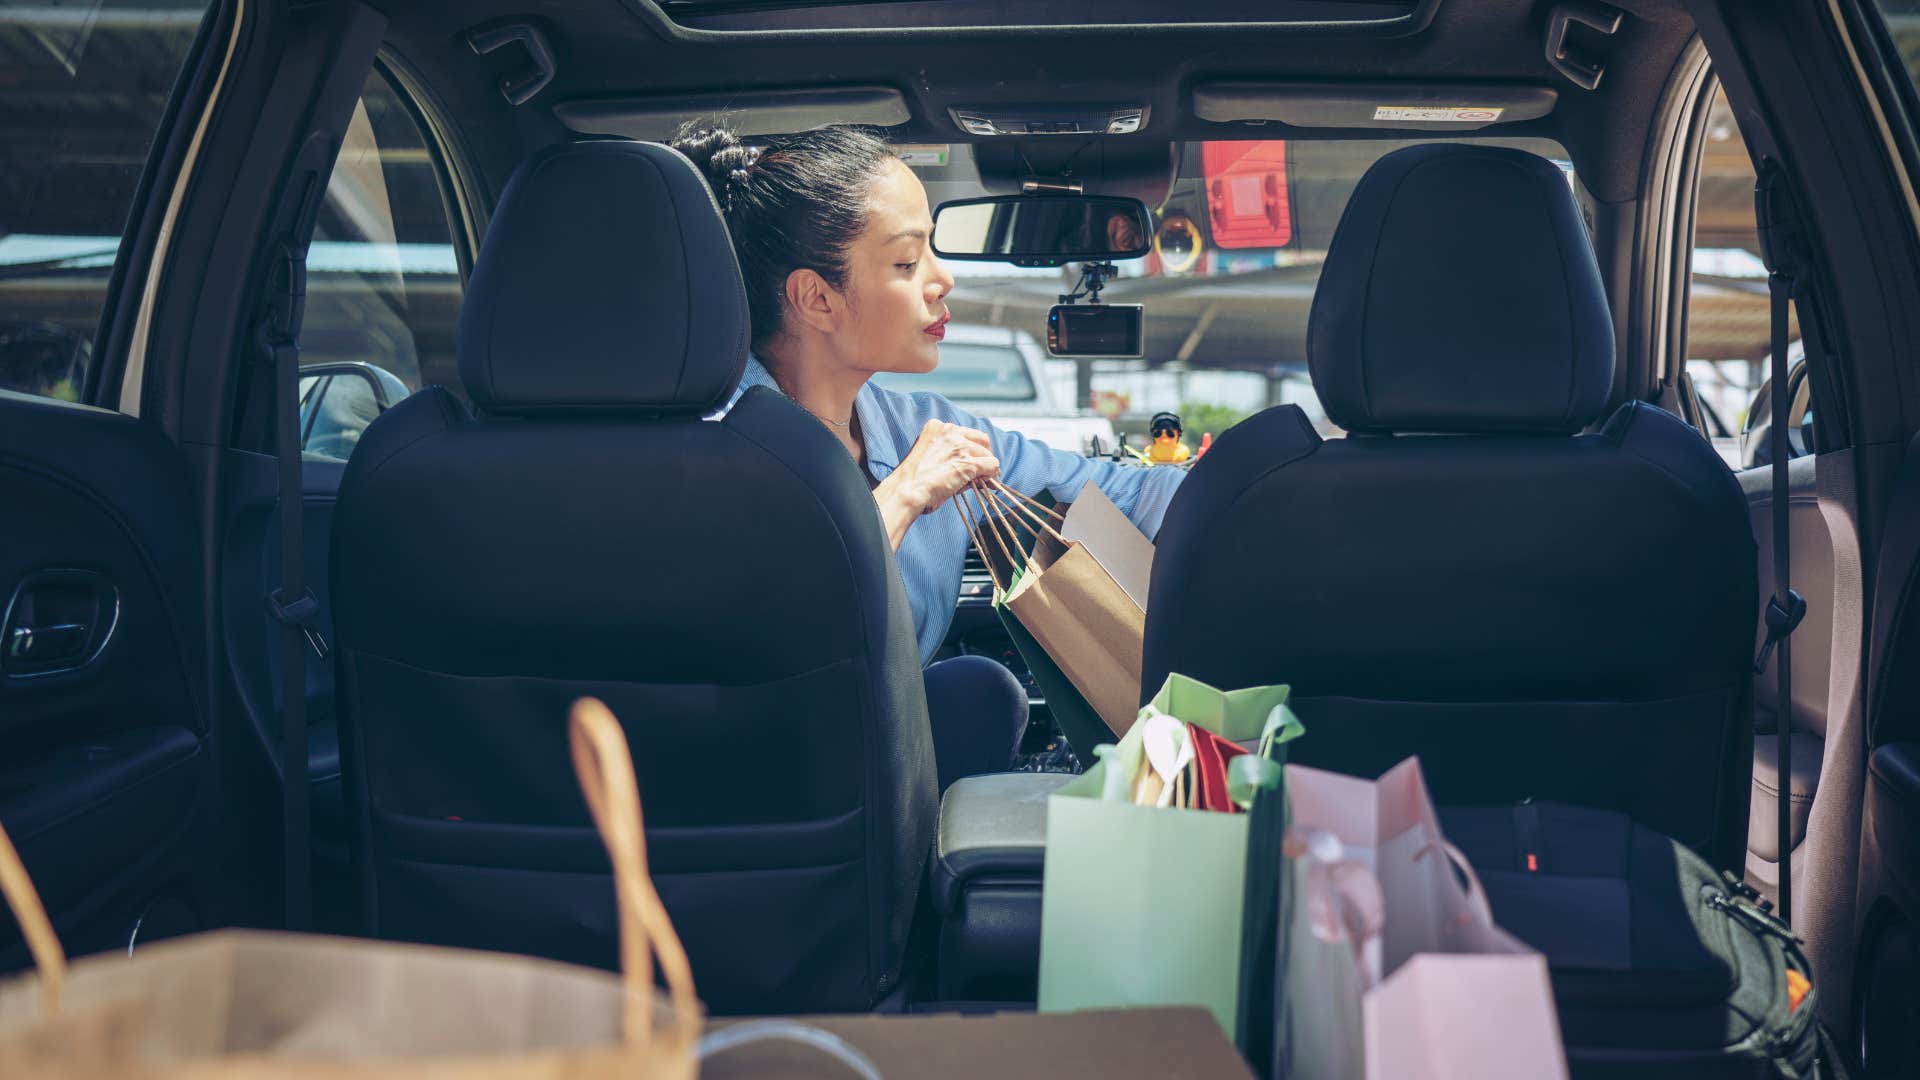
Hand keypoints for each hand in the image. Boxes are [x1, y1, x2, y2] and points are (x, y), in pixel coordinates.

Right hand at [874, 419, 999, 547]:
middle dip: (982, 456)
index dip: (970, 449)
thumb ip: (949, 455)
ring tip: (977, 482)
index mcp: (937, 427)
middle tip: (979, 472)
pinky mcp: (968, 463)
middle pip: (981, 440)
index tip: (968, 461)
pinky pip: (992, 466)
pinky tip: (984, 484)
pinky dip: (991, 476)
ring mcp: (960, 447)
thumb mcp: (929, 456)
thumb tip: (974, 466)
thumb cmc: (912, 481)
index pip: (965, 433)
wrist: (905, 491)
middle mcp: (950, 432)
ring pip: (988, 454)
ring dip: (986, 469)